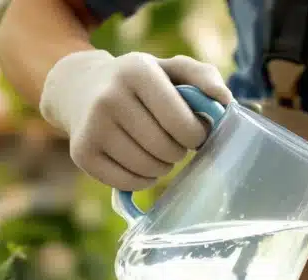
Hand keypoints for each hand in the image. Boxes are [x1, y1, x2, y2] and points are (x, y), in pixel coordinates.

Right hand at [39, 50, 233, 190]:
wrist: (81, 88)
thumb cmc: (142, 83)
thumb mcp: (171, 69)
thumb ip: (204, 77)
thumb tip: (225, 100)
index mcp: (137, 71)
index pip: (182, 123)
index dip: (196, 135)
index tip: (194, 130)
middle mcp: (109, 96)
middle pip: (166, 149)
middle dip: (179, 150)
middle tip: (174, 141)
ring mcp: (92, 126)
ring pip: (148, 168)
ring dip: (163, 166)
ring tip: (157, 150)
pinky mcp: (82, 152)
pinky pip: (128, 182)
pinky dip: (143, 179)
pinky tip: (141, 162)